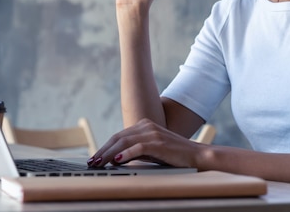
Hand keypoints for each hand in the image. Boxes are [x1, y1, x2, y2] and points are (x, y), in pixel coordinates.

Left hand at [88, 119, 203, 168]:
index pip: (119, 136)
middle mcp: (146, 126)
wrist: (196, 155)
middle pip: (118, 137)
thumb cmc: (174, 155)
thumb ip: (135, 151)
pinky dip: (126, 153)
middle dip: (103, 150)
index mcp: (144, 125)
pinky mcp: (158, 142)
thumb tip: (116, 159)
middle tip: (92, 162)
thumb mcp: (151, 152)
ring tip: (100, 162)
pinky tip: (118, 160)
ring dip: (110, 153)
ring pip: (124, 142)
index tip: (94, 157)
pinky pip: (138, 147)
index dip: (105, 147)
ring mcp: (152, 133)